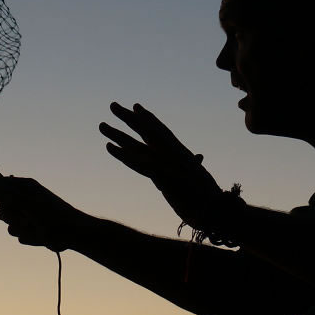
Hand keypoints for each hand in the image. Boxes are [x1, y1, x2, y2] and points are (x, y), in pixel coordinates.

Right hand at [0, 176, 88, 251]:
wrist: (71, 232)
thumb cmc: (52, 213)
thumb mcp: (30, 202)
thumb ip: (11, 195)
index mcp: (24, 188)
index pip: (1, 187)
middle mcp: (24, 201)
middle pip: (1, 208)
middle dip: (9, 215)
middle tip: (22, 216)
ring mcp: (26, 217)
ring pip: (9, 225)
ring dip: (20, 227)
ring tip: (35, 226)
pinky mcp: (30, 231)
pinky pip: (19, 236)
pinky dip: (29, 236)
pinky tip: (40, 234)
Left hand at [99, 102, 225, 230]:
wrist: (213, 209)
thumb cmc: (207, 196)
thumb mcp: (197, 179)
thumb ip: (194, 166)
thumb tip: (197, 157)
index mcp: (180, 155)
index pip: (161, 131)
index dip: (148, 119)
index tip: (135, 106)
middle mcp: (173, 154)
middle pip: (146, 132)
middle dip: (128, 119)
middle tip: (112, 105)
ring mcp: (167, 163)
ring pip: (137, 145)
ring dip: (118, 135)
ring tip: (101, 125)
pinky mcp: (162, 176)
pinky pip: (138, 164)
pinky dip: (124, 156)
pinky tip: (110, 148)